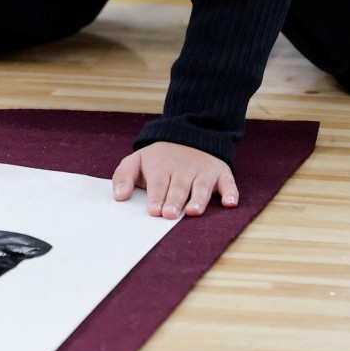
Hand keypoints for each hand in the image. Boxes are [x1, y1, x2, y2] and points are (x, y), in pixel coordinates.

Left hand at [112, 141, 238, 218]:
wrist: (188, 135)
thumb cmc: (159, 159)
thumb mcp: (137, 160)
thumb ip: (123, 176)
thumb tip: (119, 196)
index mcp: (161, 168)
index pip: (158, 184)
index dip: (156, 196)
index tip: (154, 210)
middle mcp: (183, 170)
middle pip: (178, 187)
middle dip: (174, 200)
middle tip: (169, 214)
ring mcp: (203, 171)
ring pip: (201, 186)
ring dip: (198, 199)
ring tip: (193, 211)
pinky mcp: (220, 173)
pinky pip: (228, 183)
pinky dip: (231, 192)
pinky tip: (230, 203)